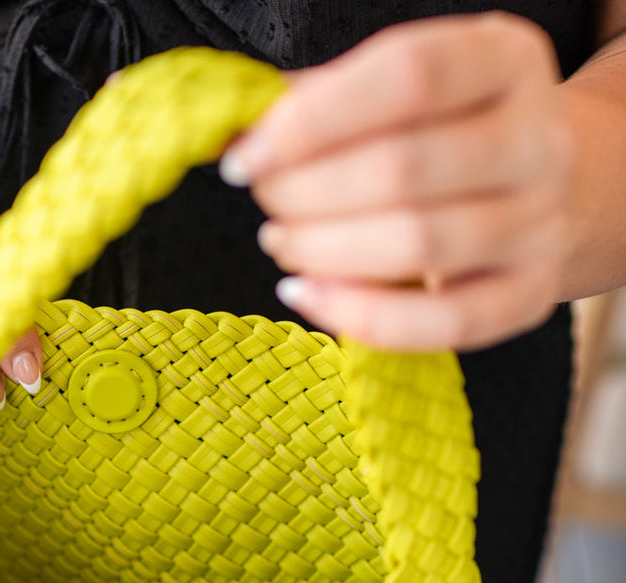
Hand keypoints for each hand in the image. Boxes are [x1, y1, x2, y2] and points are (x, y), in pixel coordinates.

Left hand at [221, 13, 575, 350]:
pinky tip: (304, 293)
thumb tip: (234, 132)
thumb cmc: (446, 134)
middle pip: (403, 169)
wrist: (547, 187)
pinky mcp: (528, 295)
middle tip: (266, 198)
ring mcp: (541, 223)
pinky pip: (443, 323)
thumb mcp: (397, 93)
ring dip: (322, 250)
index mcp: (504, 60)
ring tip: (281, 239)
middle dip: (306, 192)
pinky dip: (359, 316)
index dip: (313, 121)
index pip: (409, 76)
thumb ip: (321, 101)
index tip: (244, 156)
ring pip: (417, 245)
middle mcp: (537, 139)